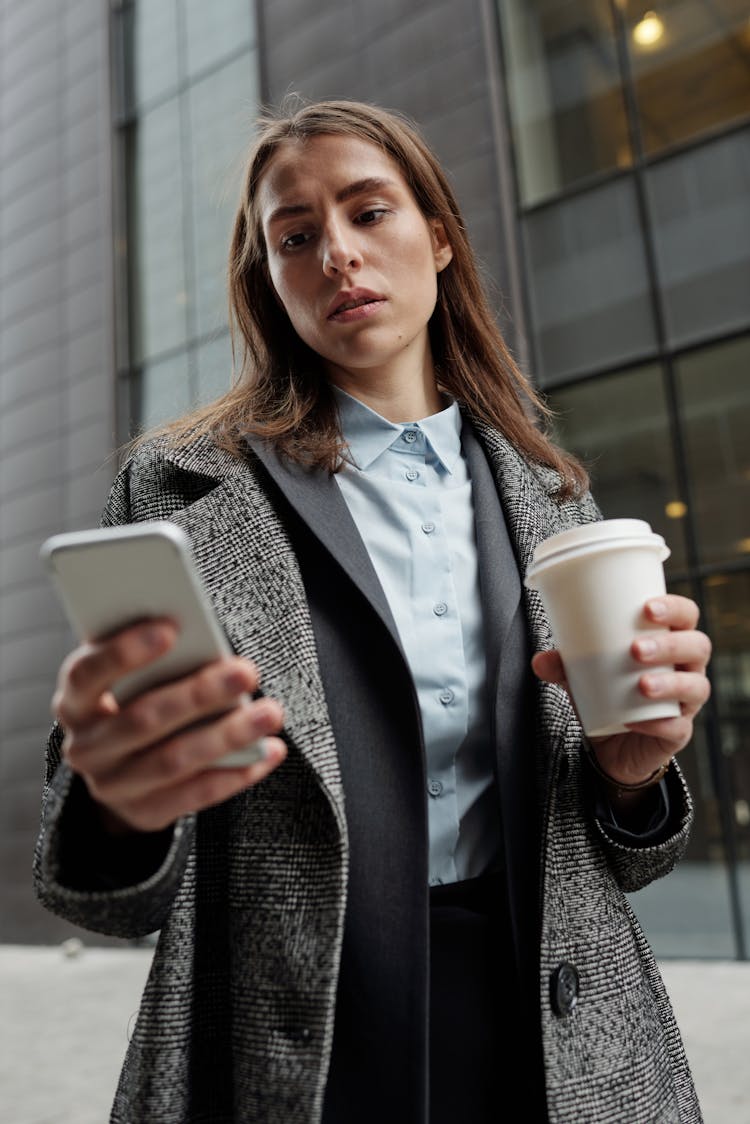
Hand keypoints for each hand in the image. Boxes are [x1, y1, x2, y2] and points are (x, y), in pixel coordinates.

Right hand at [51, 619, 286, 833]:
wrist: (122, 769)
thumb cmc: (138, 700)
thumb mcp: (134, 679)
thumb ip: (158, 662)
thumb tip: (206, 642)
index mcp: (74, 701)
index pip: (86, 673)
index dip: (124, 651)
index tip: (171, 628)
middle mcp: (85, 746)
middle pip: (143, 718)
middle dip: (199, 694)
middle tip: (246, 672)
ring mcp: (110, 785)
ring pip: (173, 760)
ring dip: (228, 735)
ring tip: (270, 713)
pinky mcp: (142, 812)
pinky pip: (194, 796)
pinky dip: (235, 773)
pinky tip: (268, 752)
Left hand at [531, 594, 711, 786]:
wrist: (612, 743)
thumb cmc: (608, 692)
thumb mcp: (583, 675)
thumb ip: (564, 665)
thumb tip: (540, 660)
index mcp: (670, 641)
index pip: (686, 615)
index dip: (675, 608)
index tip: (647, 608)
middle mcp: (686, 668)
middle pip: (698, 646)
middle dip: (670, 644)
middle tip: (636, 649)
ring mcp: (686, 701)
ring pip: (695, 686)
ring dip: (670, 683)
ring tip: (641, 684)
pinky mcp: (679, 732)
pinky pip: (678, 727)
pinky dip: (659, 723)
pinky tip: (636, 721)